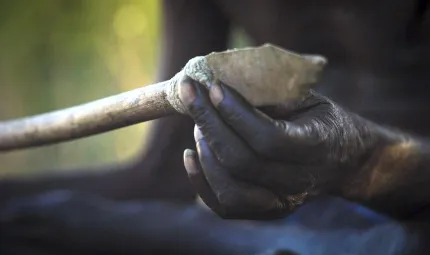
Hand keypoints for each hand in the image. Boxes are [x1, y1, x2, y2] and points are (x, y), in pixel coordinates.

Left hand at [178, 77, 396, 219]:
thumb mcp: (307, 97)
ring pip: (231, 191)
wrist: (344, 158)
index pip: (268, 139)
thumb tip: (221, 80)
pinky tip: (191, 155)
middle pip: (243, 163)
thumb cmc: (320, 118)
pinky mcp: (266, 212)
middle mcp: (299, 182)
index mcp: (317, 147)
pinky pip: (225, 207)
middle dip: (209, 125)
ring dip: (205, 155)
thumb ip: (272, 92)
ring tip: (197, 125)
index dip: (236, 113)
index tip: (213, 86)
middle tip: (191, 95)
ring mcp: (282, 203)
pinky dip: (201, 181)